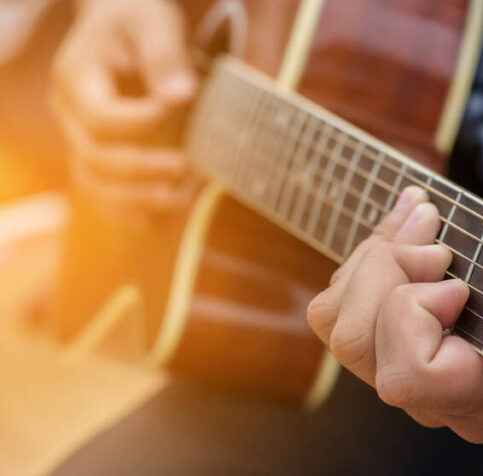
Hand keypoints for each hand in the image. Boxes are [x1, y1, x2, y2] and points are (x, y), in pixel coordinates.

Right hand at [52, 0, 196, 221]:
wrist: (122, 28)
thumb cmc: (139, 20)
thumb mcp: (154, 23)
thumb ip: (165, 57)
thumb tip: (181, 96)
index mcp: (76, 78)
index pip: (100, 117)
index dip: (138, 123)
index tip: (177, 110)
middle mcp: (69, 113)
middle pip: (96, 156)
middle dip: (142, 168)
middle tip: (186, 166)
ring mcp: (79, 138)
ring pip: (94, 183)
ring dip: (137, 199)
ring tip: (179, 199)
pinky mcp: (96, 156)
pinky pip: (101, 194)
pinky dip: (127, 211)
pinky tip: (158, 221)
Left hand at [308, 166, 482, 441]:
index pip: (411, 377)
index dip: (413, 314)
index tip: (456, 274)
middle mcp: (453, 403)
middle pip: (360, 348)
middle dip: (384, 270)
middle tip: (433, 227)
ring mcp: (421, 389)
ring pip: (341, 332)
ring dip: (371, 261)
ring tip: (422, 219)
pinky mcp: (399, 362)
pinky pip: (342, 317)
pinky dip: (365, 263)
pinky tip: (408, 229)